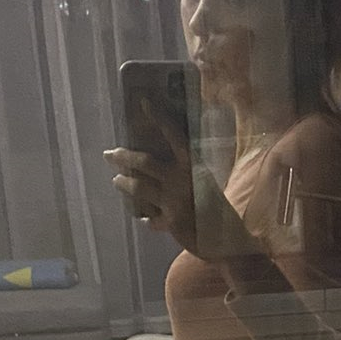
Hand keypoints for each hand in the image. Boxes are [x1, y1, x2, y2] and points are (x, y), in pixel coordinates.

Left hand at [104, 123, 251, 259]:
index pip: (173, 134)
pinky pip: (150, 218)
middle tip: (109, 154)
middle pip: (145, 162)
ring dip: (124, 184)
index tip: (143, 101)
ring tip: (117, 181)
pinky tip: (144, 220)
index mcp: (194, 164)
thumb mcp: (204, 183)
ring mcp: (175, 200)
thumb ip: (185, 175)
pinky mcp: (171, 221)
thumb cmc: (218, 209)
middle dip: (123, 157)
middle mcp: (183, 178)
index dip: (158, 117)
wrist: (231, 238)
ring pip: (139, 188)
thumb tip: (160, 169)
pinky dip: (147, 219)